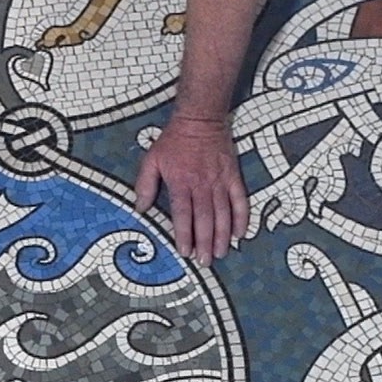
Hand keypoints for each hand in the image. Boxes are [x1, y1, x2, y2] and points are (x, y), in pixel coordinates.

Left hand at [137, 116, 249, 261]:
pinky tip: (240, 233)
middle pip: (205, 219)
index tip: (185, 252)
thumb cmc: (173, 141)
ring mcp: (220, 181)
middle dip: (205, 243)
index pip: (183, 214)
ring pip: (223, 214)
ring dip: (223, 236)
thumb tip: (140, 209)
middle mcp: (202, 185)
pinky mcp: (233, 176)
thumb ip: (145, 185)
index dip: (185, 235)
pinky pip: (240, 200)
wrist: (200, 120)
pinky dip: (241, 218)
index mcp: (181, 182)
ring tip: (221, 253)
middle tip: (205, 261)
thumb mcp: (152, 159)